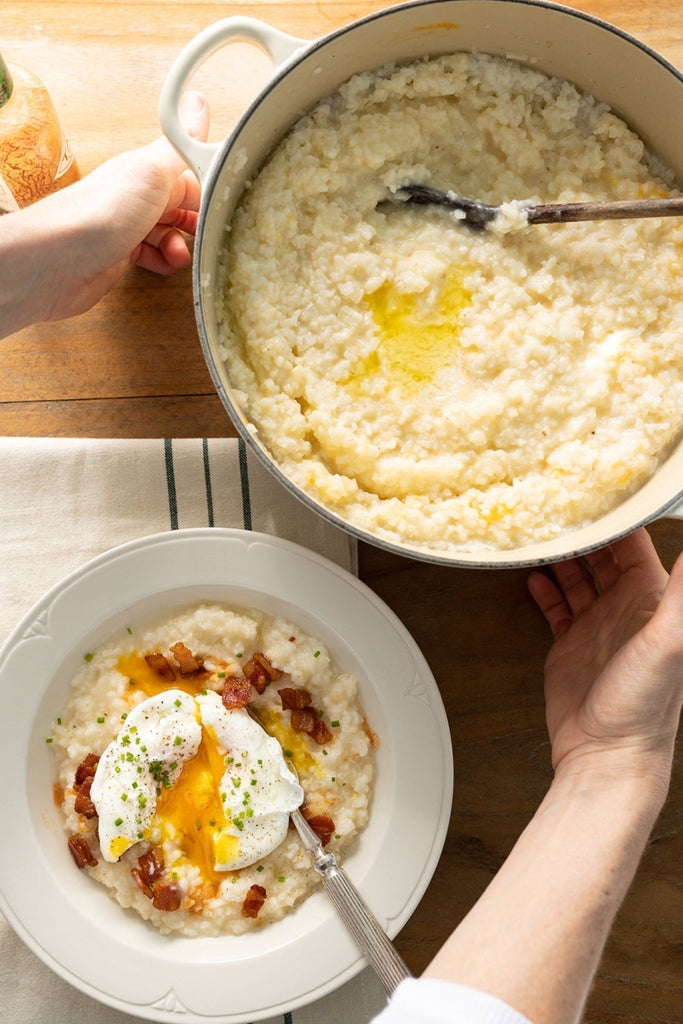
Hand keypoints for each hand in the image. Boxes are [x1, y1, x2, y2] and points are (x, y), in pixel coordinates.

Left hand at [0, 91, 209, 336]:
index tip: (227, 205)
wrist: (57, 259)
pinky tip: (164, 265)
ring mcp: (128, 224)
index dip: (210, 189)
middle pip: (182, 204)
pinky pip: (153, 254)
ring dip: (182, 245)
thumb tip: (198, 103)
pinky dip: (164, 261)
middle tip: (204, 235)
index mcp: (148, 169)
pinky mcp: (120, 252)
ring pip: (169, 232)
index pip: (191, 173)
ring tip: (179, 254)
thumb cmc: (100, 214)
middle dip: (198, 222)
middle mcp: (138, 194)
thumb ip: (180, 143)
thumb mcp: (151, 172)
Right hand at [528, 528, 682, 783]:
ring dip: (562, 555)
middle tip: (558, 506)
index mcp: (652, 600)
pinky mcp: (571, 645)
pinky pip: (558, 607)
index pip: (635, 545)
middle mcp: (626, 609)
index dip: (617, 518)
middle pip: (603, 555)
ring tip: (541, 534)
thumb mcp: (668, 642)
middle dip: (584, 531)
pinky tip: (534, 576)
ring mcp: (598, 626)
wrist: (606, 756)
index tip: (596, 492)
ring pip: (578, 577)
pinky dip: (547, 589)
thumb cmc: (642, 705)